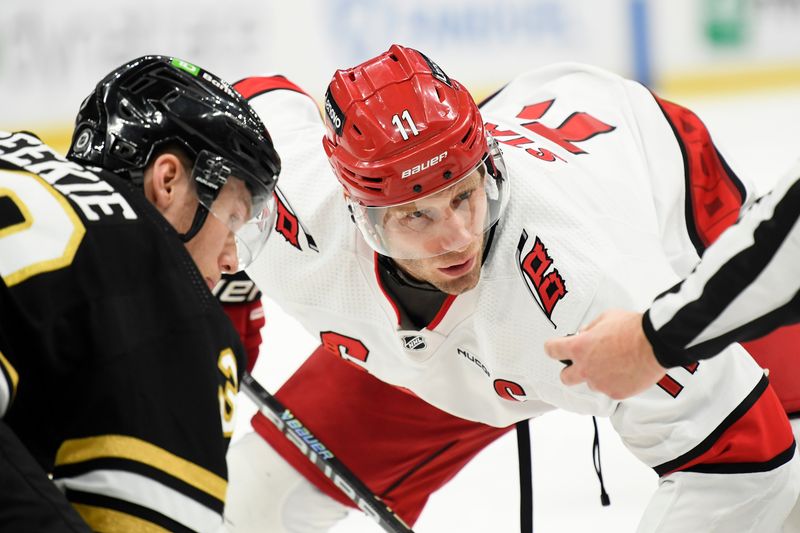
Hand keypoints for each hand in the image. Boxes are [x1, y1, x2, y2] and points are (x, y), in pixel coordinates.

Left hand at [543, 310, 666, 399]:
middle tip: (581, 363)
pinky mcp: (616, 393)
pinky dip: (615, 382)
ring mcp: (600, 383)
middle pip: (565, 377)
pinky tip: (626, 371)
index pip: (552, 350)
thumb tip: (584, 334)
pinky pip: (610, 389)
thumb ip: (590, 328)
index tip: (554, 348)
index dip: (552, 348)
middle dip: (569, 371)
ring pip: (591, 383)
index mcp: (579, 347)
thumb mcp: (605, 317)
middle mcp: (586, 368)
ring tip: (614, 364)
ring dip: (597, 375)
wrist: (656, 344)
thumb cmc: (633, 328)